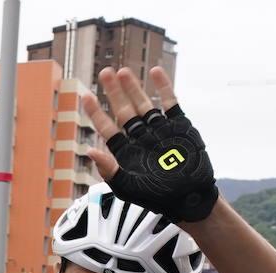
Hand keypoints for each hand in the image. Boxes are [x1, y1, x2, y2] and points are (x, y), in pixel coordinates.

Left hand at [82, 67, 217, 222]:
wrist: (189, 198)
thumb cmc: (156, 197)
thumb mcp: (127, 186)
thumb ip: (109, 169)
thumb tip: (89, 151)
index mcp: (126, 152)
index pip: (107, 128)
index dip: (96, 112)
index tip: (86, 96)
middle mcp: (140, 138)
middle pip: (124, 110)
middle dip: (114, 92)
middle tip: (105, 72)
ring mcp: (159, 130)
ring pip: (144, 104)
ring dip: (133, 87)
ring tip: (123, 71)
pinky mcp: (179, 126)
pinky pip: (170, 103)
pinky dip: (163, 87)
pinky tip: (155, 71)